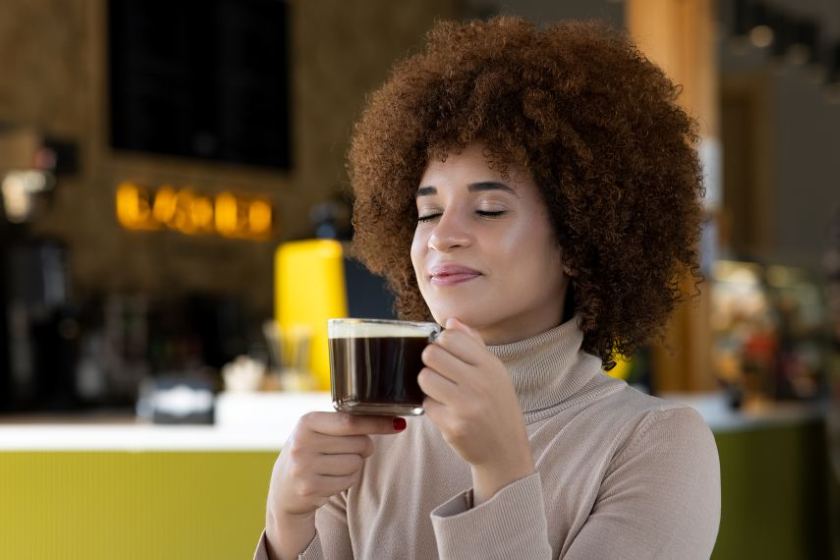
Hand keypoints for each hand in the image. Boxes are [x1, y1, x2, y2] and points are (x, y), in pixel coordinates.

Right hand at [265, 412, 404, 559]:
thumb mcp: (318, 430)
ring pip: (355, 464)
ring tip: (335, 464)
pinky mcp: (310, 488)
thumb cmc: (311, 451)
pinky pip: (348, 481)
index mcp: (307, 422)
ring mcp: (304, 467)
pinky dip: (348, 480)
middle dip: (364, 447)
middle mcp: (302, 443)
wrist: (284, 487)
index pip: (350, 421)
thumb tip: (392, 421)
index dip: (377, 423)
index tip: (398, 423)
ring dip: (354, 465)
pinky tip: (331, 478)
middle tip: (350, 449)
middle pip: (358, 443)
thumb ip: (346, 423)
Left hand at [418, 318, 533, 504]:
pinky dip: (433, 408)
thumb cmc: (497, 407)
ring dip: (429, 386)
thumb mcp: (494, 373)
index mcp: (490, 365)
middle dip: (431, 364)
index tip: (448, 356)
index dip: (442, 345)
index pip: (450, 337)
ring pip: (424, 378)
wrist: (505, 451)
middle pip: (431, 354)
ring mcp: (466, 405)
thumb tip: (451, 321)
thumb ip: (473, 344)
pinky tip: (448, 413)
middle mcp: (480, 383)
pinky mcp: (453, 426)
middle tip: (441, 375)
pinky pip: (426, 405)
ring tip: (443, 393)